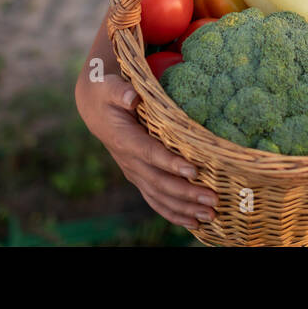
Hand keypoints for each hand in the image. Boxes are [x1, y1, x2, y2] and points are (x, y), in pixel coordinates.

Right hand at [74, 71, 218, 229]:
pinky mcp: (139, 177)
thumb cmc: (106, 93)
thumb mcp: (109, 86)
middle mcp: (129, 162)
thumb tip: (131, 97)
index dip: (171, 164)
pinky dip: (174, 213)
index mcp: (125, 140)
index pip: (150, 154)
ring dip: (185, 208)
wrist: (95, 108)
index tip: (193, 171)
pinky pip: (156, 200)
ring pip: (160, 196)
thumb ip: (120, 91)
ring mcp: (134, 172)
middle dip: (187, 193)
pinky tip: (194, 222)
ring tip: (210, 214)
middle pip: (160, 182)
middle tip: (213, 199)